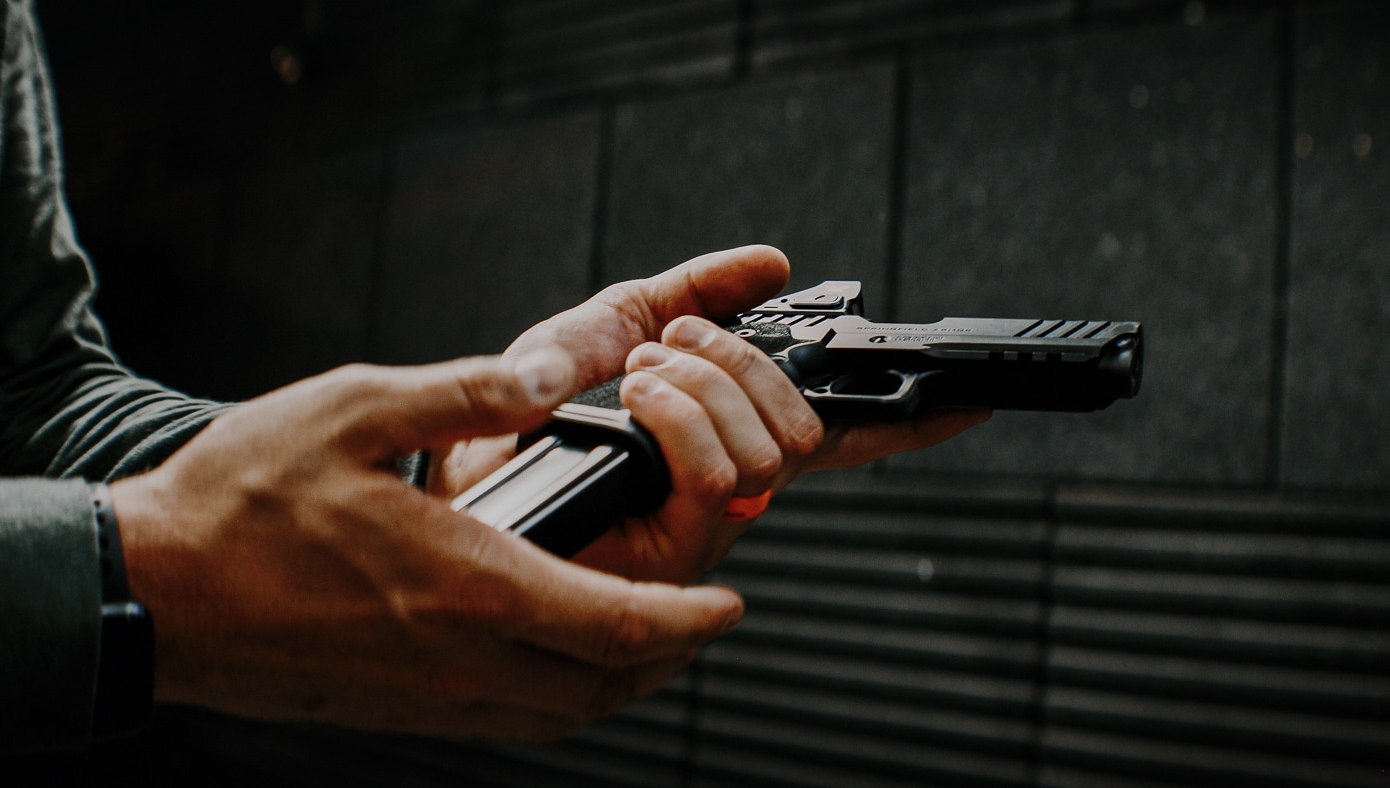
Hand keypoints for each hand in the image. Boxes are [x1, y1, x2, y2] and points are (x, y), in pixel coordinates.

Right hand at [110, 353, 742, 741]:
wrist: (151, 594)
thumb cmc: (239, 504)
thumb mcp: (356, 411)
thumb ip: (470, 394)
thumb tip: (556, 377)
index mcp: (467, 584)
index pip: (619, 622)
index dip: (691, 616)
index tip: (731, 601)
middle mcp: (460, 658)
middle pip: (609, 684)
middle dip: (676, 653)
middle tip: (707, 618)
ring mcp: (431, 697)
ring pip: (566, 713)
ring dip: (625, 681)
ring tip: (653, 637)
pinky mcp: (401, 709)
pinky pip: (513, 722)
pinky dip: (564, 696)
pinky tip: (560, 655)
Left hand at [430, 246, 988, 582]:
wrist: (456, 466)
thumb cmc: (522, 412)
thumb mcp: (610, 324)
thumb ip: (696, 291)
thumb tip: (772, 264)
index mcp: (721, 436)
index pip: (833, 433)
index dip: (902, 421)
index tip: (963, 401)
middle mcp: (726, 486)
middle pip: (808, 428)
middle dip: (748, 362)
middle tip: (675, 344)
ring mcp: (706, 521)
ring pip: (771, 446)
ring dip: (705, 382)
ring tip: (643, 374)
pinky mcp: (675, 543)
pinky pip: (718, 468)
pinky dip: (680, 409)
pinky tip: (641, 399)